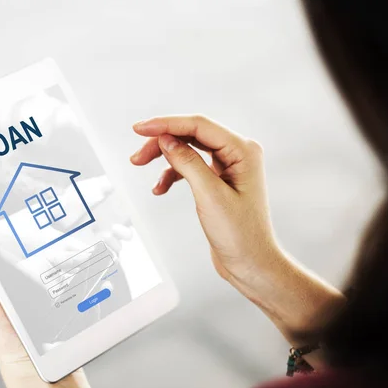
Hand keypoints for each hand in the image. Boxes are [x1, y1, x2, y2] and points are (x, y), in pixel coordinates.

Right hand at [131, 115, 283, 300]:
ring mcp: (228, 167)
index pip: (199, 126)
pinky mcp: (218, 182)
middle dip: (162, 141)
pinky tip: (160, 187)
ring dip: (164, 158)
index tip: (140, 129)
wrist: (250, 263)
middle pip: (192, 135)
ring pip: (188, 150)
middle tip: (136, 156)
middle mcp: (237, 154)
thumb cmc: (241, 235)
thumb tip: (166, 140)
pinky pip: (190, 168)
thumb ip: (188, 164)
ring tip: (141, 166)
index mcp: (243, 151)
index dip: (166, 124)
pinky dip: (172, 174)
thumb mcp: (210, 196)